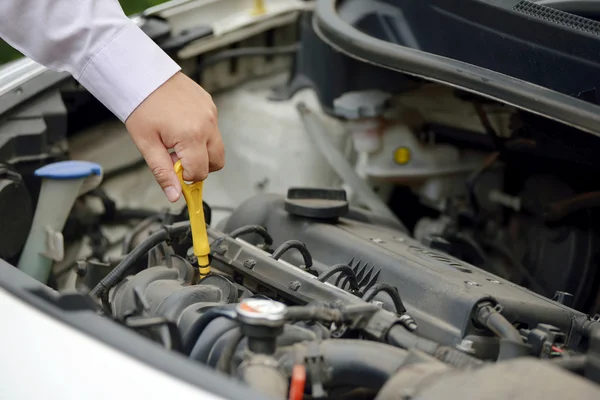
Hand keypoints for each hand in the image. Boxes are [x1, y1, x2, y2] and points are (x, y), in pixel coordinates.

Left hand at [125, 72, 224, 201]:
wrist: (142, 74)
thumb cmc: (141, 105)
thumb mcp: (147, 145)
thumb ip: (163, 172)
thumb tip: (174, 195)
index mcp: (191, 136)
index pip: (201, 172)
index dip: (187, 178)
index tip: (176, 176)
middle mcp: (206, 124)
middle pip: (217, 161)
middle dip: (201, 166)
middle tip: (178, 160)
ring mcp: (211, 113)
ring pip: (216, 145)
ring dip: (201, 150)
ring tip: (177, 140)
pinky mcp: (210, 104)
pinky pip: (212, 127)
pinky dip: (200, 133)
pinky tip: (181, 125)